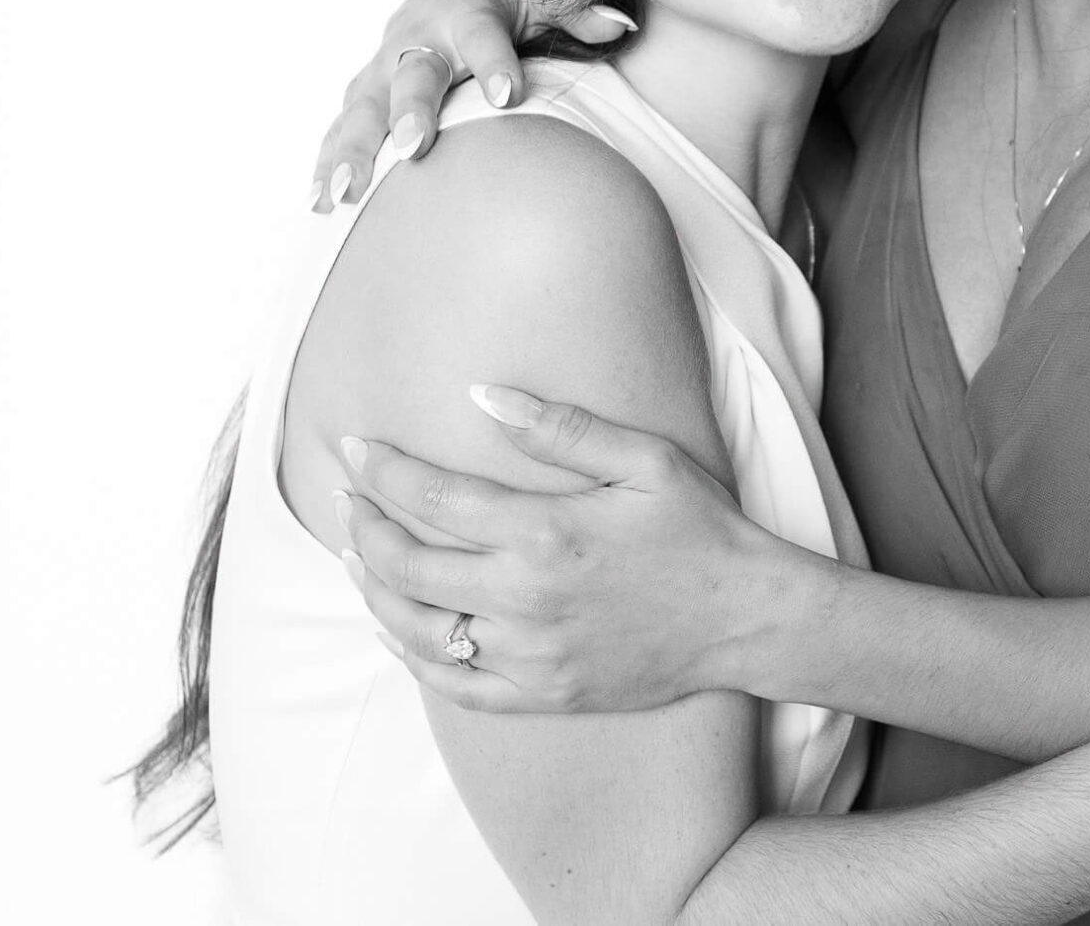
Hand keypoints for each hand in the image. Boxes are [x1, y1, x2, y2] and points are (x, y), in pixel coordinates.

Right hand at [311, 0, 636, 211]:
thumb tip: (618, 24)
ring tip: (344, 192)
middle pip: (413, 75)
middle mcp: (419, 39)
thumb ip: (578, 9)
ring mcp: (383, 70)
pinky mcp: (362, 98)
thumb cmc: (506, 6)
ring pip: (364, 109)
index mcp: (468, 12)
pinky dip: (325, 164)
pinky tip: (319, 204)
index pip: (484, 34)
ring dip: (353, 149)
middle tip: (413, 146)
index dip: (494, 61)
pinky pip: (339, 131)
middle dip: (410, 110)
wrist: (443, 3)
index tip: (509, 95)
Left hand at [335, 387, 792, 712]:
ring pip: (416, 628)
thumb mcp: (645, 458)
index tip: (355, 447)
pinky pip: (453, 685)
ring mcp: (529, 654)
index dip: (383, 470)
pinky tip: (391, 628)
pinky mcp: (541, 694)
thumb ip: (559, 428)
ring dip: (372, 588)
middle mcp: (524, 598)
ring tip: (353, 554)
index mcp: (544, 532)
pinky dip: (410, 656)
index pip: (432, 496)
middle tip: (345, 496)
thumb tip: (480, 395)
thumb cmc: (699, 529)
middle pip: (406, 564)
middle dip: (361, 525)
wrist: (745, 618)